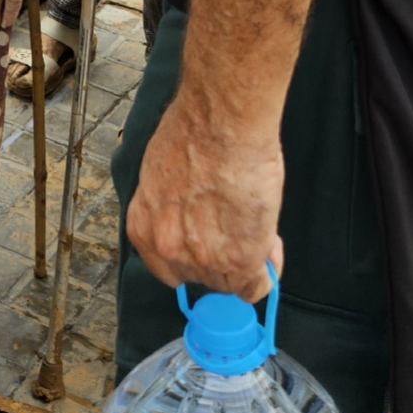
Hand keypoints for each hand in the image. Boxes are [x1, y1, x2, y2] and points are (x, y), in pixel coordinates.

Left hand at [126, 93, 283, 303]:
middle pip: (200, 276)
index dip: (191, 258)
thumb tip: (191, 223)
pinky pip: (256, 288)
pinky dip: (266, 275)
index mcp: (143, 227)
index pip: (166, 268)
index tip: (207, 248)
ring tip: (255, 227)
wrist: (221, 125)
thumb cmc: (192, 135)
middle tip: (236, 232)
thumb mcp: (162, 178)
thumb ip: (172, 211)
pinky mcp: (240, 261)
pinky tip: (269, 250)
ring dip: (246, 262)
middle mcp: (168, 249)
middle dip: (220, 258)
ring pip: (230, 283)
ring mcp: (204, 259)